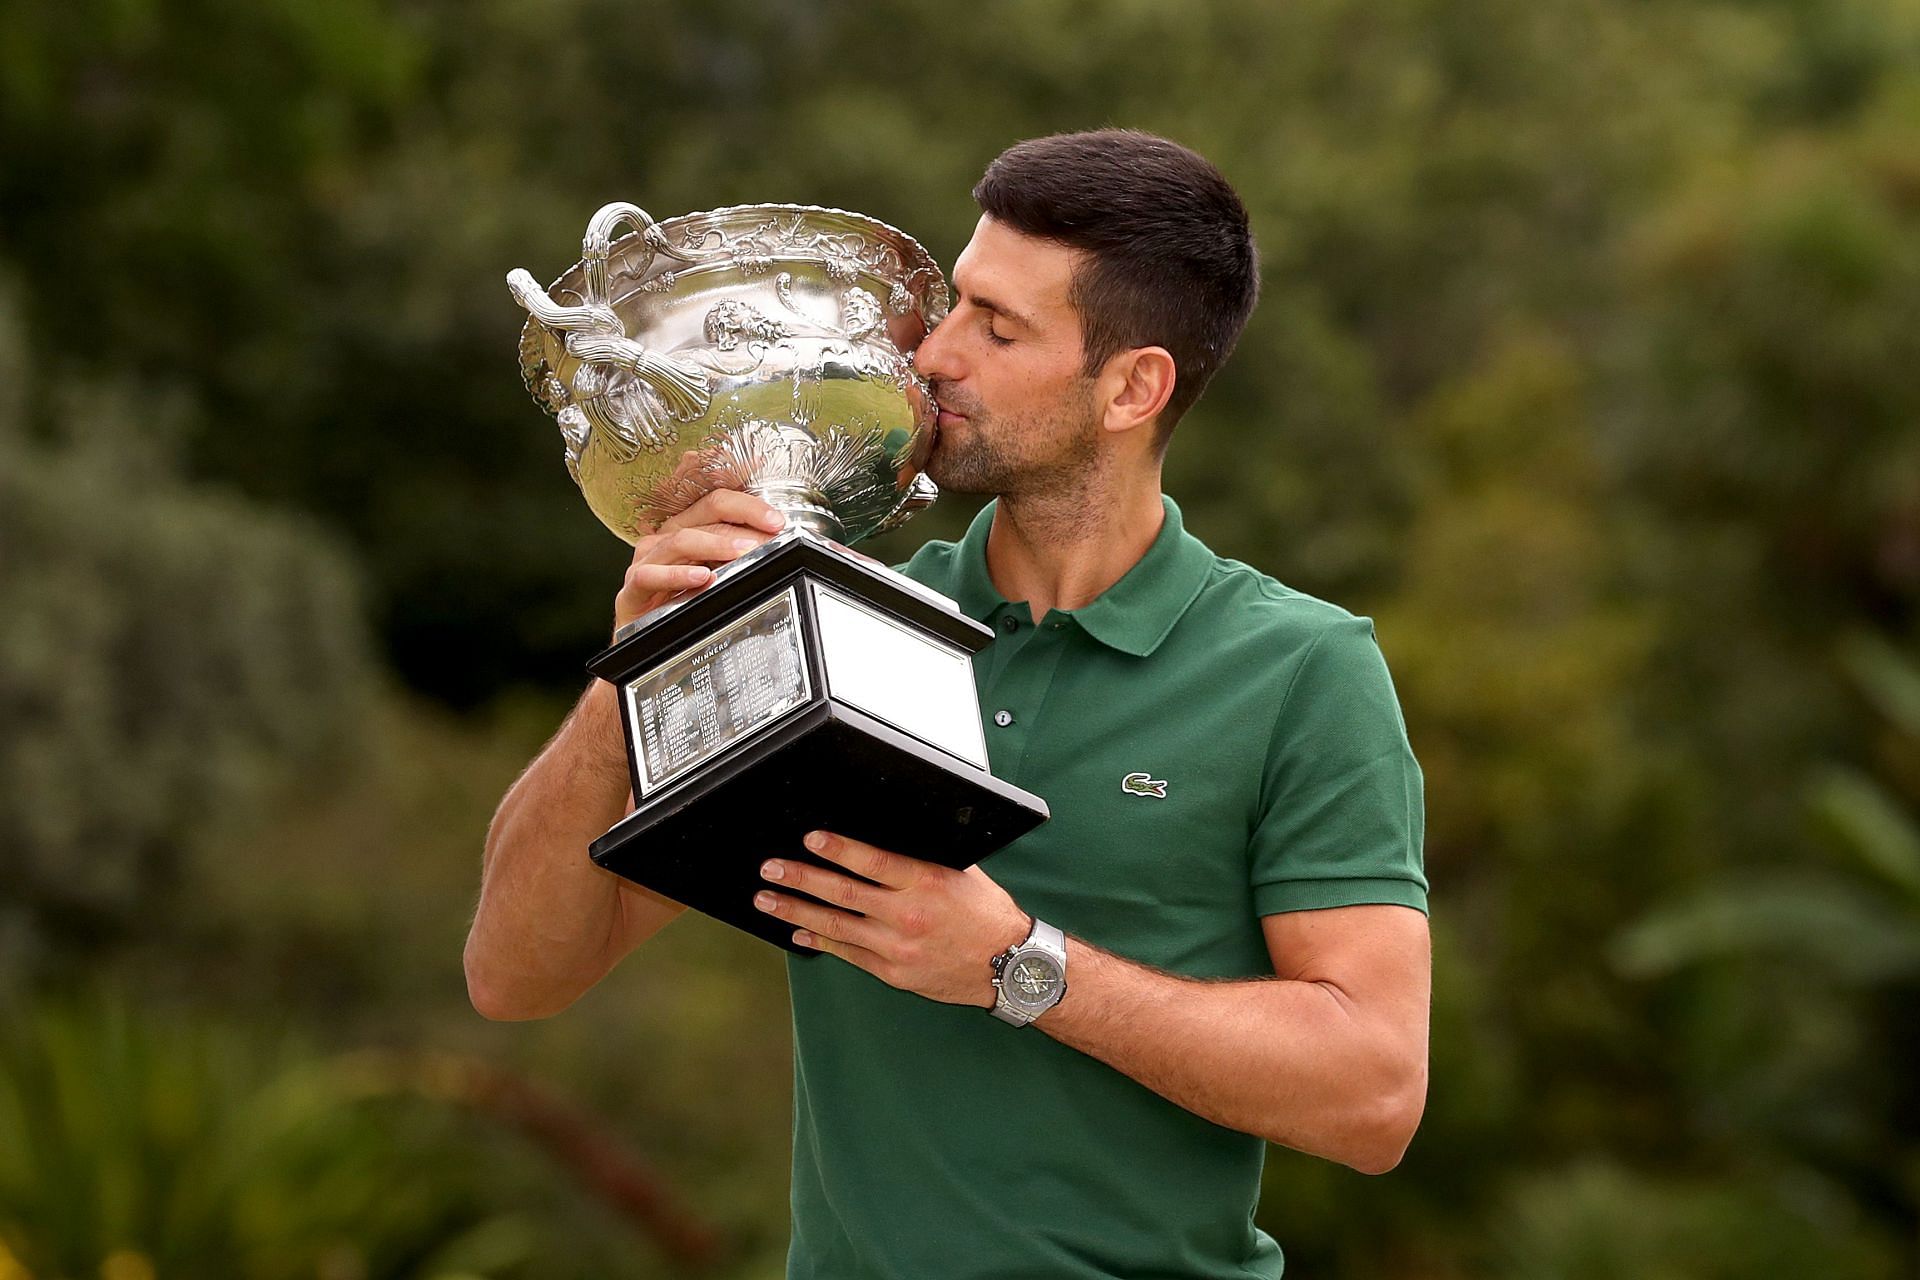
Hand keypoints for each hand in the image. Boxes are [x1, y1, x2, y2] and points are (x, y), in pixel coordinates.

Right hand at [612, 490, 787, 634]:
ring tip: (742, 552)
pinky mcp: (632, 588)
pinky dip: (677, 576)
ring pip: (681, 540)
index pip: (718, 503)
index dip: (749, 507)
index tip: (777, 522)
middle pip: (705, 512)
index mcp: (686, 528)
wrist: (645, 643)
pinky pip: (651, 575)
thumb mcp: (715, 576)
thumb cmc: (679, 604)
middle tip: (769, 536)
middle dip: (742, 521)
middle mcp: (666, 538)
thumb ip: (737, 559)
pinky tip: (701, 577)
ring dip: (715, 544)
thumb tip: (774, 548)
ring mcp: (647, 561)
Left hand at [755, 831, 1030, 1007]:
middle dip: (801, 880)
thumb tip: (888, 837)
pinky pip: (849, 954)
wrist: (1009, 967)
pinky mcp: (894, 973)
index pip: (871, 862)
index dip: (837, 849)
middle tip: (771, 870)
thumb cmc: (987, 914)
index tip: (810, 838)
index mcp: (925, 883)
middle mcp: (907, 916)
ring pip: (836, 926)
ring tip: (768, 900)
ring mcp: (897, 949)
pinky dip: (821, 941)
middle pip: (842, 894)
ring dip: (797, 911)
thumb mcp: (962, 873)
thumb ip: (923, 858)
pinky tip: (798, 932)